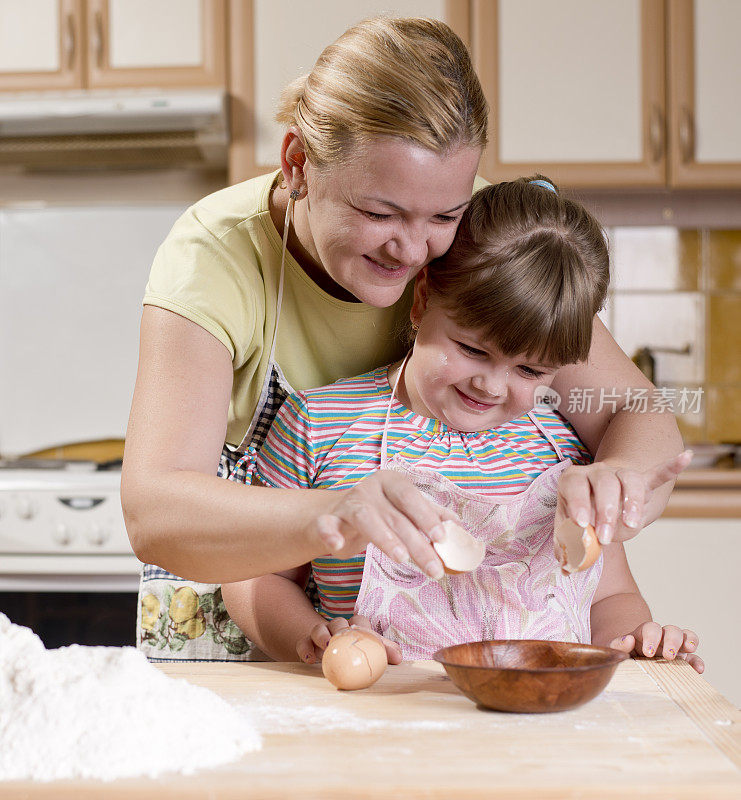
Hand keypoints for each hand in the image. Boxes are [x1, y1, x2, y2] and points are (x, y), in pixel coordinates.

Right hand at [296, 614, 401, 665]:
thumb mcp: (369, 652)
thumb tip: (399, 658)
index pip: (358, 620)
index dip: (362, 625)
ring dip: (321, 635)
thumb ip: (384, 652)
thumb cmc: (354, 653)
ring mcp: (320, 636)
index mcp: (353, 628)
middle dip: (339, 628)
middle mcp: (336, 628)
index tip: (364, 633)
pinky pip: (303, 643)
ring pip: (318, 628)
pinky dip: (305, 649)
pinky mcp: (306, 644)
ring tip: (326, 646)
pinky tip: (310, 659)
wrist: (328, 657)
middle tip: (342, 638)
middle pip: (337, 621)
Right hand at [309, 470, 459, 578]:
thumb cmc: (377, 513)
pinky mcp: (327, 520)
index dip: (426, 516)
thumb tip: (459, 526)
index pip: (411, 496)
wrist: (334, 516)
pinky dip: (330, 534)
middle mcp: (369, 488)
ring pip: (365, 518)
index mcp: (391, 482)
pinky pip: (327, 525)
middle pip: (395, 515)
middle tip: (434, 568)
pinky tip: (337, 546)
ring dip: (384, 538)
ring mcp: (347, 503)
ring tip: (401, 558)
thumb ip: (430, 515)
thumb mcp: (403, 511)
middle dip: (416, 543)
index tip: (442, 538)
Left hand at [556, 450, 692, 544]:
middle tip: (605, 539)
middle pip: (605, 483)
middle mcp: (596, 472)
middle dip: (606, 511)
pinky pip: (656, 474)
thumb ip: (566, 545)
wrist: (596, 499)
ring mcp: (618, 474)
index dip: (578, 503)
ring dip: (632, 503)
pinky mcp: (640, 481)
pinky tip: (685, 458)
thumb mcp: (568, 528)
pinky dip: (670, 468)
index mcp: (573, 479)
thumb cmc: (580, 516)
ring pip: (629, 481)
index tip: (583, 524)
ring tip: (631, 525)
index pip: (575, 485)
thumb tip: (566, 567)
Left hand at [609, 622, 703, 673]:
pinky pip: (694, 658)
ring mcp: (675, 647)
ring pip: (686, 637)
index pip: (651, 628)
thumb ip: (617, 644)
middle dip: (671, 641)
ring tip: (689, 649)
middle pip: (671, 630)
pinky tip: (698, 670)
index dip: (651, 637)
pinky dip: (698, 662)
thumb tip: (628, 639)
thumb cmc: (622, 655)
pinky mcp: (683, 661)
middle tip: (668, 656)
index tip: (648, 652)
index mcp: (644, 633)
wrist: (629, 664)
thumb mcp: (614, 649)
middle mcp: (662, 637)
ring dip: (689, 641)